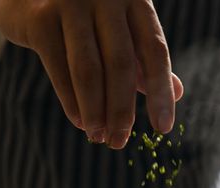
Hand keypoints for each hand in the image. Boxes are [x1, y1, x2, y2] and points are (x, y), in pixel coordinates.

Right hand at [0, 0, 183, 147]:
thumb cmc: (84, 17)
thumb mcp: (120, 32)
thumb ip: (145, 60)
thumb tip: (179, 93)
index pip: (155, 50)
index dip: (160, 92)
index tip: (163, 128)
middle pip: (121, 64)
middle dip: (122, 110)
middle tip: (119, 142)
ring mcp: (71, 4)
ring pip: (89, 70)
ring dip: (95, 111)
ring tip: (98, 136)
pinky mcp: (41, 18)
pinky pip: (59, 69)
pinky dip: (71, 101)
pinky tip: (80, 122)